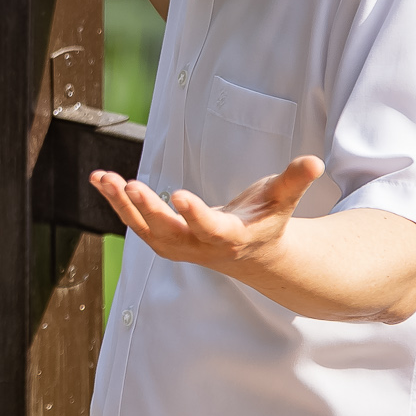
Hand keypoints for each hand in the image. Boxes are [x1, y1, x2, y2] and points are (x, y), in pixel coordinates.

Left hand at [91, 157, 324, 273]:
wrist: (250, 254)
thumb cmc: (266, 220)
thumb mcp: (281, 200)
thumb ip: (295, 181)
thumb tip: (315, 161)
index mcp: (231, 237)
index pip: (212, 228)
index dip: (196, 214)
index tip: (178, 195)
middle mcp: (200, 246)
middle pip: (170, 232)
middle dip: (149, 210)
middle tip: (131, 186)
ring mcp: (178, 246)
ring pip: (144, 229)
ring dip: (122, 205)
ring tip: (104, 178)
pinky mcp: (162, 240)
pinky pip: (134, 222)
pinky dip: (116, 202)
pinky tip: (100, 179)